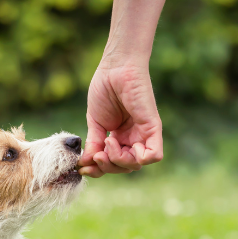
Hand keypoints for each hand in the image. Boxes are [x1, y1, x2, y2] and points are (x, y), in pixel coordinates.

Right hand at [79, 62, 162, 177]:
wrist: (114, 68)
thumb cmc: (104, 89)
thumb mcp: (94, 123)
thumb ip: (93, 144)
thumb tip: (85, 164)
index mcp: (120, 139)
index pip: (112, 164)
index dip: (98, 170)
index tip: (83, 167)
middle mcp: (133, 139)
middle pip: (124, 168)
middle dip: (107, 166)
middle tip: (97, 154)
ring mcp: (143, 134)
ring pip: (136, 165)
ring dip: (118, 160)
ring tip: (108, 141)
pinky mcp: (153, 128)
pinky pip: (154, 155)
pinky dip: (139, 158)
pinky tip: (123, 144)